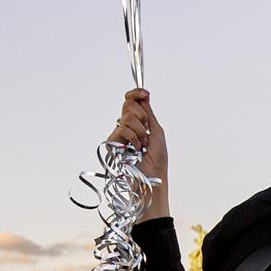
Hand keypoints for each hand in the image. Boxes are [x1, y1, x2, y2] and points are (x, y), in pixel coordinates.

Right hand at [109, 88, 168, 216]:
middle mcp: (127, 127)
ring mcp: (119, 135)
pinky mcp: (113, 143)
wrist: (152, 177)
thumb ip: (149, 113)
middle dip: (141, 116)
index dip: (136, 94)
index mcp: (138, 123)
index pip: (131, 102)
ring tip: (142, 145)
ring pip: (127, 117)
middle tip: (147, 131)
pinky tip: (136, 149)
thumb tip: (145, 96)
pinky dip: (133, 138)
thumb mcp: (157, 132)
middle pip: (128, 105)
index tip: (145, 93)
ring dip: (140, 131)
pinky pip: (122, 129)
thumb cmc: (157, 159)